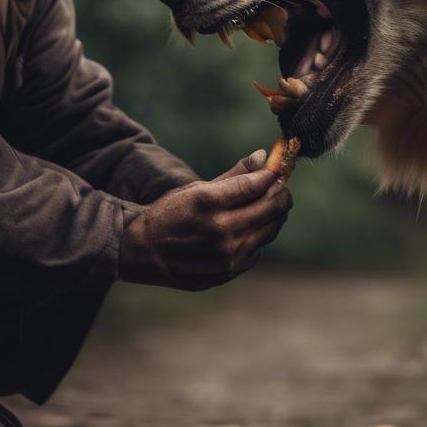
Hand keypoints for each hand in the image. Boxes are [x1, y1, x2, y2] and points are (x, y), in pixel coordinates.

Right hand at [119, 149, 292, 289]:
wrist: (146, 251)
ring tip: (267, 204)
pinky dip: (260, 235)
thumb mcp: (196, 188)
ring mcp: (228, 254)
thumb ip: (234, 174)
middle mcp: (221, 230)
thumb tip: (262, 156)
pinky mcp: (230, 270)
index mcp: (209, 203)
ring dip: (275, 214)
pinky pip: (259, 249)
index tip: (275, 171)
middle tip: (278, 186)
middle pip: (270, 207)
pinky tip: (251, 227)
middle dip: (280, 193)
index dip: (271, 175)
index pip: (255, 185)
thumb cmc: (170, 213)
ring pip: (270, 229)